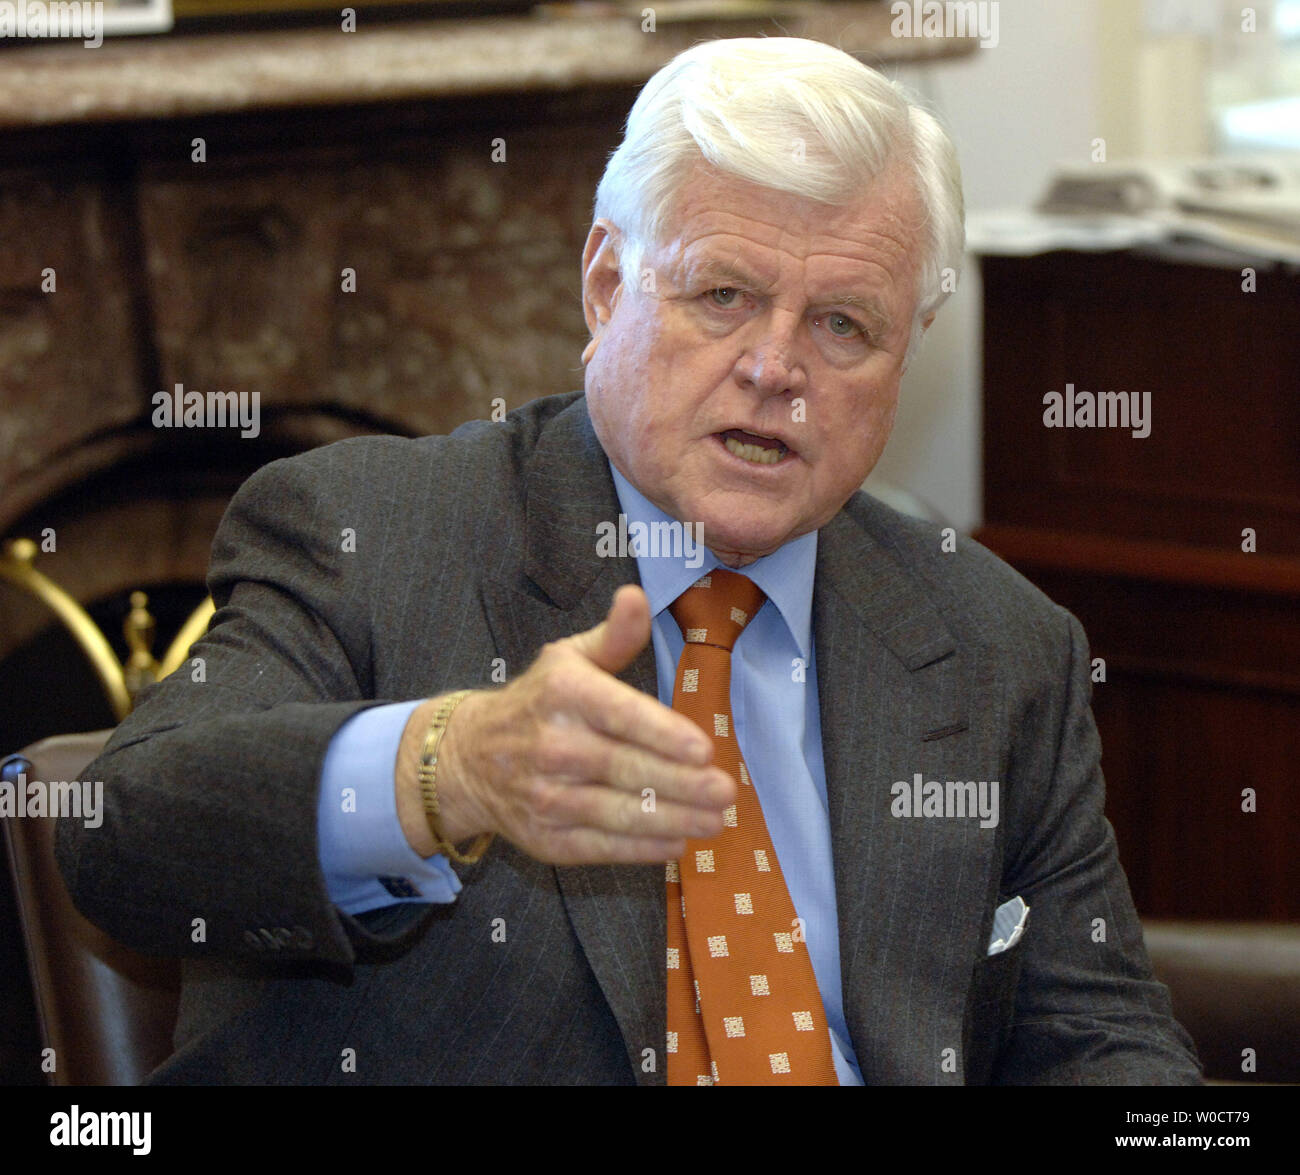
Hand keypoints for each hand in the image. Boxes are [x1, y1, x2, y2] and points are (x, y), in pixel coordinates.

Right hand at [396, 585, 734, 865]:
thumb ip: (614, 635)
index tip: (704, 749)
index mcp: (563, 694)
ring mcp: (545, 796)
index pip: (620, 715)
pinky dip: (640, 848)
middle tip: (725, 791)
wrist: (468, 757)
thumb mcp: (570, 659)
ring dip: (671, 820)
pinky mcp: (545, 837)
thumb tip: (636, 596)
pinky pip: (600, 845)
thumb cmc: (538, 701)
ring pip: (616, 812)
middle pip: (625, 768)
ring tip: (714, 821)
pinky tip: (676, 843)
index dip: (662, 734)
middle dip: (681, 784)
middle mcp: (551, 745)